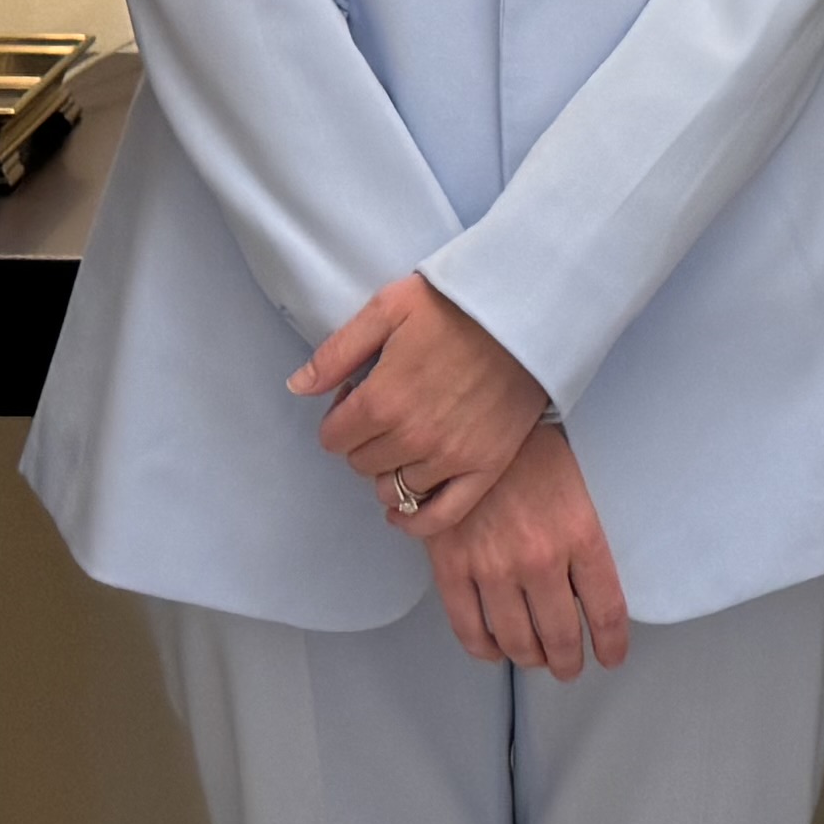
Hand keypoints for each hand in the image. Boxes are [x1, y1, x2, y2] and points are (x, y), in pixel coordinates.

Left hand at [295, 272, 550, 528]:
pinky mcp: (485, 468)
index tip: (357, 397)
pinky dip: (415, 519)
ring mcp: (451, 457)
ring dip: (389, 470)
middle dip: (362, 440)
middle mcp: (413, 437)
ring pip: (393, 490)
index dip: (340, 417)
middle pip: (361, 464)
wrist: (526, 311)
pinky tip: (404, 508)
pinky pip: (440, 516)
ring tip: (406, 440)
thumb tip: (297, 387)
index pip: (333, 438)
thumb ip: (337, 352)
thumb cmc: (456, 304)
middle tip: (385, 411)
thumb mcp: (388, 308)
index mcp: (382, 399)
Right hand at [421, 418, 634, 677]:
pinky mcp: (452, 567)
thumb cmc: (532, 446)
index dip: (612, 644)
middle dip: (568, 661)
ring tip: (536, 658)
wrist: (475, 419)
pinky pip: (470, 630)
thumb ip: (583, 541)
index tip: (611, 656)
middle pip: (561, 638)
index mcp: (581, 535)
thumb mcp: (578, 488)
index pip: (606, 612)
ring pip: (517, 643)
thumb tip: (587, 591)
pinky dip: (485, 649)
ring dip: (531, 659)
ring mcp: (493, 567)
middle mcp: (540, 559)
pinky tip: (495, 648)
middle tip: (570, 665)